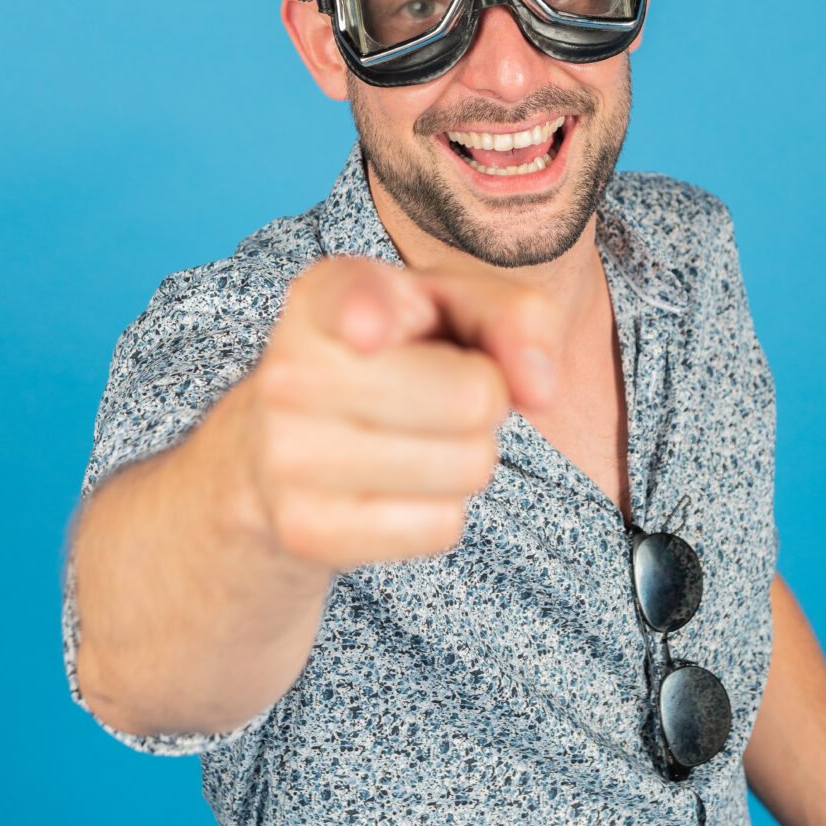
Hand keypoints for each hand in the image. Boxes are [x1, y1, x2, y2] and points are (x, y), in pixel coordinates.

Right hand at [239, 255, 558, 572]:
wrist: (288, 440)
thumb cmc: (399, 352)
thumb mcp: (458, 304)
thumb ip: (517, 315)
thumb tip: (539, 389)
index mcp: (325, 295)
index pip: (352, 302)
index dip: (369, 315)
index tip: (370, 330)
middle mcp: (289, 372)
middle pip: (471, 399)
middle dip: (484, 398)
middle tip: (437, 390)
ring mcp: (286, 457)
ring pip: (466, 467)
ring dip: (467, 455)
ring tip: (415, 433)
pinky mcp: (303, 530)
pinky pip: (440, 527)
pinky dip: (440, 508)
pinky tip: (393, 483)